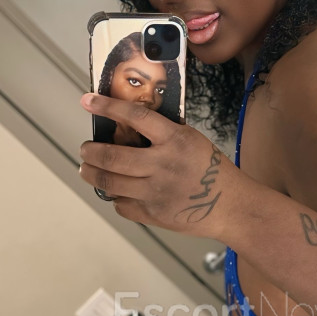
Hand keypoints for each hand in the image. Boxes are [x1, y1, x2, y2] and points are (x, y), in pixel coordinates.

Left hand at [78, 92, 241, 237]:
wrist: (231, 206)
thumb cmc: (213, 171)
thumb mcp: (192, 141)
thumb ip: (163, 135)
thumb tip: (127, 128)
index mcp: (174, 140)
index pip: (134, 117)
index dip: (107, 107)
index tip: (88, 101)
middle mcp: (162, 164)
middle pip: (111, 157)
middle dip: (90, 152)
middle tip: (85, 149)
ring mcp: (156, 192)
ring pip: (109, 183)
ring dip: (92, 174)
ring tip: (87, 169)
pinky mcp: (153, 214)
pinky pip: (122, 205)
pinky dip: (115, 197)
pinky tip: (117, 192)